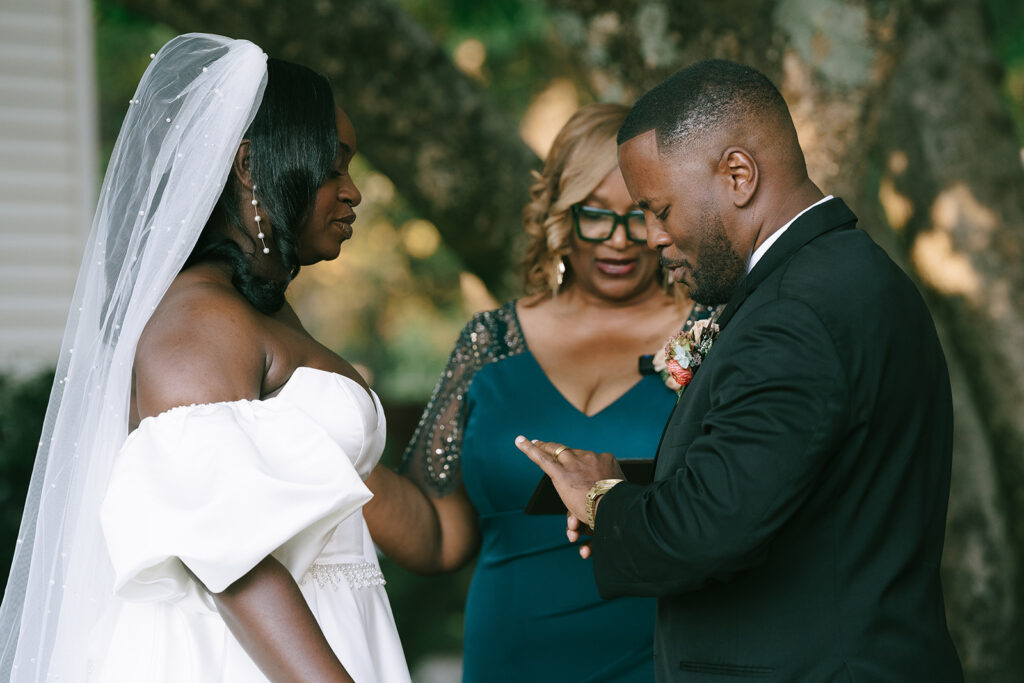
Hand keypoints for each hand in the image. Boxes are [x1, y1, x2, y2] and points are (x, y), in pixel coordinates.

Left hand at [515, 436, 623, 556]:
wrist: (616, 509)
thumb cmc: (620, 510)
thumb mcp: (616, 500)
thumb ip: (604, 502)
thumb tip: (589, 523)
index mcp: (607, 462)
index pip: (588, 465)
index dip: (581, 471)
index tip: (578, 474)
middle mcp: (591, 459)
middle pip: (572, 460)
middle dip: (562, 463)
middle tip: (549, 449)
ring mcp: (575, 465)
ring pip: (557, 452)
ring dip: (544, 448)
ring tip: (533, 444)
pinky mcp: (561, 474)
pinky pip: (543, 459)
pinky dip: (530, 450)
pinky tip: (520, 441)